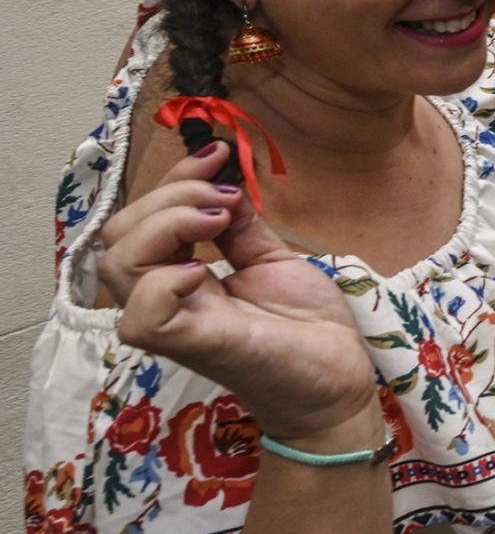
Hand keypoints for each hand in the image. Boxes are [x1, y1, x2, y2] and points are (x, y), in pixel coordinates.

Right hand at [98, 143, 376, 440]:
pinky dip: (163, 284)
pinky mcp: (194, 346)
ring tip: (220, 222)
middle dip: (169, 197)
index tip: (219, 154)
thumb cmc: (305, 326)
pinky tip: (203, 272)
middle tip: (225, 202)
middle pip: (118, 236)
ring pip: (116, 266)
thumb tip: (223, 187)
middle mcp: (167, 298)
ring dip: (167, 225)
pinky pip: (141, 318)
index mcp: (181, 275)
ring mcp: (176, 323)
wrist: (338, 378)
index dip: (174, 179)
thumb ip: (241, 228)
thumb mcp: (271, 259)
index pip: (143, 219)